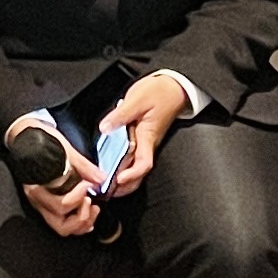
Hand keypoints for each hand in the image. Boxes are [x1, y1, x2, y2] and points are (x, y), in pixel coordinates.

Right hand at [5, 117, 98, 238]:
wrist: (26, 134)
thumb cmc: (41, 140)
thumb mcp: (64, 149)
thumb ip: (83, 166)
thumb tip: (101, 179)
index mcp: (37, 188)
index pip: (59, 206)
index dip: (78, 199)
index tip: (87, 185)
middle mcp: (38, 201)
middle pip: (61, 225)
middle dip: (81, 218)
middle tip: (91, 202)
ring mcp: (43, 204)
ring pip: (62, 227)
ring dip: (81, 222)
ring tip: (92, 208)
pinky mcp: (48, 204)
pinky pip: (62, 222)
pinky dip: (78, 222)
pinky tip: (87, 212)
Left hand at [100, 72, 189, 195]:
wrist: (175, 87)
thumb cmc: (160, 92)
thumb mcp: (137, 98)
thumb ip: (121, 115)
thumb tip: (105, 128)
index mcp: (148, 136)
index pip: (143, 163)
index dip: (131, 174)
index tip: (117, 180)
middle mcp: (148, 144)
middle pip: (138, 173)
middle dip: (123, 186)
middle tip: (104, 191)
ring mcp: (146, 143)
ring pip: (135, 167)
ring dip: (121, 178)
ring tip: (103, 183)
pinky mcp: (143, 139)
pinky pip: (133, 158)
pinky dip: (121, 165)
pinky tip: (109, 165)